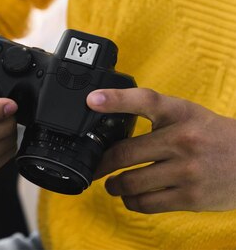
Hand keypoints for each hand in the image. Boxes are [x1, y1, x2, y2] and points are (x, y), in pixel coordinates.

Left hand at [87, 88, 235, 213]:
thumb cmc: (209, 134)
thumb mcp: (185, 112)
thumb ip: (152, 112)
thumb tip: (107, 115)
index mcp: (179, 113)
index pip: (145, 101)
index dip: (115, 99)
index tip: (92, 100)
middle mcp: (182, 140)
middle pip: (124, 154)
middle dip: (101, 164)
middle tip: (94, 167)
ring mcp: (187, 171)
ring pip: (131, 182)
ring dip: (114, 186)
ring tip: (113, 184)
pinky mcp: (191, 198)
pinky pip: (147, 203)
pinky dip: (131, 201)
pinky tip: (131, 196)